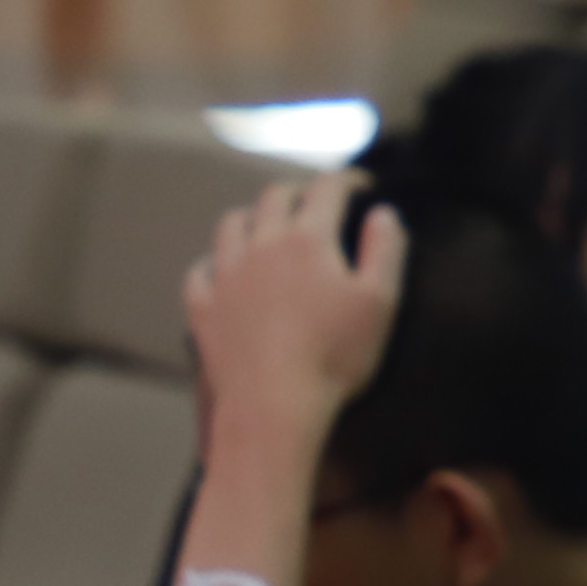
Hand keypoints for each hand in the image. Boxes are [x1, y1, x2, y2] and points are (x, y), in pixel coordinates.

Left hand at [187, 178, 406, 449]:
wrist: (272, 405)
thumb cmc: (333, 358)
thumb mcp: (379, 303)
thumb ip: (385, 250)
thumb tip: (383, 213)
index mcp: (308, 239)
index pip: (327, 189)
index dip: (347, 180)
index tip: (362, 185)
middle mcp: (261, 245)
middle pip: (275, 197)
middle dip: (299, 191)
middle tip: (315, 202)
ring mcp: (226, 274)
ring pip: (232, 224)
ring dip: (252, 216)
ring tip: (266, 226)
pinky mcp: (203, 307)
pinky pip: (200, 270)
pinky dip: (214, 262)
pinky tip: (224, 271)